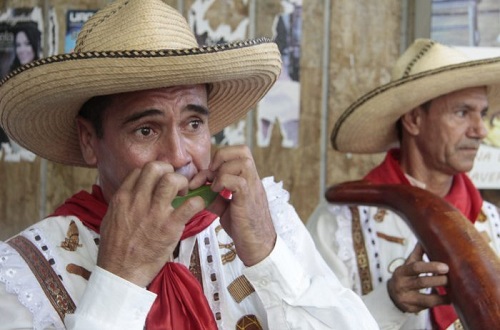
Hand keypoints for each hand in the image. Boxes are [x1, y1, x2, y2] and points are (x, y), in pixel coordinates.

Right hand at [97, 161, 205, 286]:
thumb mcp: (110, 219)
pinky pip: (190, 205)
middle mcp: (137, 201)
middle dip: (168, 170)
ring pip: (171, 179)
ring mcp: (154, 213)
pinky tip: (196, 207)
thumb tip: (130, 193)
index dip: (153, 172)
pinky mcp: (170, 227)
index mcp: (122, 198)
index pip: (139, 170)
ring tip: (184, 193)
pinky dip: (198, 202)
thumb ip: (121, 203)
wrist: (120, 273)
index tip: (160, 180)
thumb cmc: (114, 250)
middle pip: (155, 168)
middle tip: (174, 184)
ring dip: (182, 182)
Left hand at [190, 145, 276, 266]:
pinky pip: (237, 180)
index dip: (221, 157)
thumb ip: (216, 197)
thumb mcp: (226, 209)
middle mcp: (253, 180)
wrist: (258, 247)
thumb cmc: (244, 229)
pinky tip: (216, 193)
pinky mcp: (248, 199)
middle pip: (243, 150)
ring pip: (242, 161)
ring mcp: (253, 188)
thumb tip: (200, 191)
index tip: (208, 173)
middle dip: (221, 157)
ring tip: (213, 185)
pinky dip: (223, 182)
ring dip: (222, 170)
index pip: (239, 152)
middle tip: (210, 174)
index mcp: (248, 179)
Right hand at [387, 243, 450, 312]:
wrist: (392, 294)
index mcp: (401, 271)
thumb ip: (418, 253)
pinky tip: (449, 299)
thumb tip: (426, 235)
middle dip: (438, 280)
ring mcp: (405, 298)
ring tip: (452, 291)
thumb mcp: (408, 264)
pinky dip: (440, 303)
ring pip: (426, 299)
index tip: (445, 266)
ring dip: (441, 295)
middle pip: (421, 282)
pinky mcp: (411, 309)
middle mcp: (401, 285)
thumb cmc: (406, 275)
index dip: (431, 267)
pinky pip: (428, 308)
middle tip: (450, 278)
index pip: (415, 267)